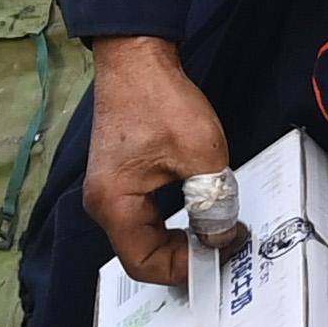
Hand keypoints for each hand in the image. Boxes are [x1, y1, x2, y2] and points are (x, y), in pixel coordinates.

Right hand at [79, 35, 233, 288]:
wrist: (135, 57)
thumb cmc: (159, 98)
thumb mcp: (201, 153)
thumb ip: (212, 202)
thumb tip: (219, 237)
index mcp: (114, 204)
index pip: (145, 264)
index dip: (185, 269)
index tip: (221, 254)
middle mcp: (103, 205)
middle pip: (143, 255)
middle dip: (185, 257)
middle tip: (225, 245)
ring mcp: (108, 193)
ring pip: (145, 238)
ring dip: (180, 240)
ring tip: (217, 231)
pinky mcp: (119, 180)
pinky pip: (145, 217)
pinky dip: (172, 223)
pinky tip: (199, 212)